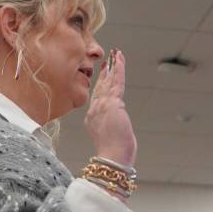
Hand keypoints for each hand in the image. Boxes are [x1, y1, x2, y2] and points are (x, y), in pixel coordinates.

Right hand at [85, 48, 136, 167]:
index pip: (96, 97)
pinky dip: (119, 68)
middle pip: (100, 86)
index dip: (100, 85)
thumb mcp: (111, 139)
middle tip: (107, 60)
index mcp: (92, 119)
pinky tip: (120, 58)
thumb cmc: (114, 155)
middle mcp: (94, 110)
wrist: (111, 157)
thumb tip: (119, 130)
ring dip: (113, 66)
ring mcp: (102, 105)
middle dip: (105, 73)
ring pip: (109, 81)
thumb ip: (113, 130)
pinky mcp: (113, 103)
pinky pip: (117, 81)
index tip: (102, 74)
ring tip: (116, 54)